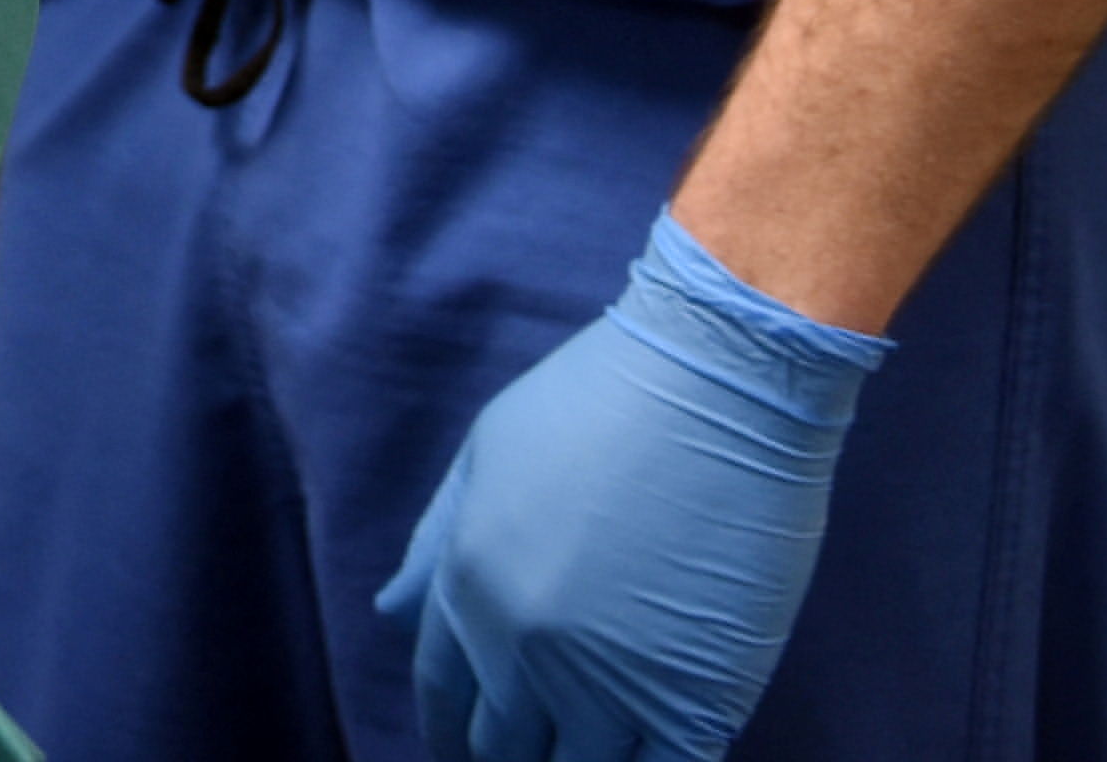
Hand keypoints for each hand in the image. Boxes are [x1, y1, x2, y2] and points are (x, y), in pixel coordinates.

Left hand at [377, 216, 881, 761]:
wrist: (718, 381)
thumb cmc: (601, 399)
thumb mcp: (486, 456)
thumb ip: (436, 546)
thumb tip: (388, 613)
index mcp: (468, 587)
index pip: (443, 697)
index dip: (452, 734)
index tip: (466, 748)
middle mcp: (523, 648)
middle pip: (503, 749)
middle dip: (511, 758)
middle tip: (538, 750)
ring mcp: (609, 682)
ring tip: (591, 751)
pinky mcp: (695, 698)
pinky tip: (652, 751)